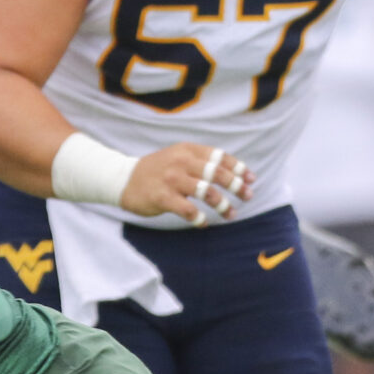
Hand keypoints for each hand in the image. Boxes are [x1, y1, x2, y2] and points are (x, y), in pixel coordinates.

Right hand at [120, 142, 251, 226]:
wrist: (122, 179)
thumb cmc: (156, 171)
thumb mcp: (177, 156)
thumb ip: (200, 161)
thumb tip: (233, 173)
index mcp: (187, 150)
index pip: (220, 157)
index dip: (239, 168)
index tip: (251, 179)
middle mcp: (181, 162)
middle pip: (217, 173)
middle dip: (236, 186)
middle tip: (248, 196)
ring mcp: (171, 180)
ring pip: (207, 192)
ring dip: (223, 205)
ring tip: (231, 214)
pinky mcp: (162, 197)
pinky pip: (188, 210)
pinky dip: (200, 219)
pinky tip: (204, 222)